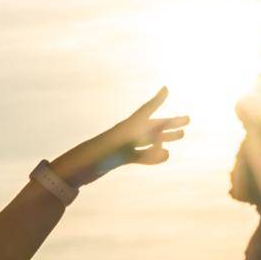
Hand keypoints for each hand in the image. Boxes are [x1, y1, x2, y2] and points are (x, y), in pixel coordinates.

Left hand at [56, 86, 189, 188]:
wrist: (72, 171)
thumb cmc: (92, 159)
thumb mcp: (119, 156)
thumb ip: (143, 154)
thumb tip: (167, 155)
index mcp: (125, 129)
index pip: (145, 112)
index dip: (156, 101)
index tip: (166, 89)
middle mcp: (126, 135)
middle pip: (152, 127)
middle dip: (171, 123)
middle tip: (188, 120)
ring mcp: (123, 147)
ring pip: (149, 141)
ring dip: (165, 138)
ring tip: (181, 136)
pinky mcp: (120, 159)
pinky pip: (140, 155)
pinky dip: (152, 155)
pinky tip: (164, 156)